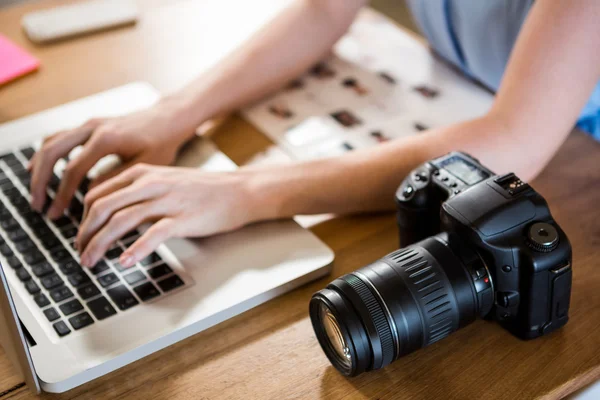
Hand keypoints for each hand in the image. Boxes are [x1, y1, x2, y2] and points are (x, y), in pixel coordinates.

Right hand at [28, 99, 197, 219]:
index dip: (63, 195)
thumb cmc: (162, 142)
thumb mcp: (145, 166)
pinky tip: (40, 169)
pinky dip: (46, 153)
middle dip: (41, 181)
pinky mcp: (90, 125)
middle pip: (52, 153)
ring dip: (39, 167)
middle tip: (37, 205)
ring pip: (51, 142)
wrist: (168, 119)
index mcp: (106, 138)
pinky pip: (59, 137)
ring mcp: (89, 124)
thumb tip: (91, 197)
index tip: (56, 215)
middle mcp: (93, 127)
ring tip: (36, 193)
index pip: (74, 170)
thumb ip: (116, 180)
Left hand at [76, 164, 260, 267]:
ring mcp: (167, 200)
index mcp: (142, 173)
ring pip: (121, 221)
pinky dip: (135, 249)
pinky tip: (124, 262)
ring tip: (91, 262)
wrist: (239, 190)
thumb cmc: (204, 189)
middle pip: (102, 207)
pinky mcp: (184, 218)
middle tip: (80, 253)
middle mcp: (150, 183)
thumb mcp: (165, 181)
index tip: (81, 236)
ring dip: (100, 244)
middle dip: (84, 233)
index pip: (97, 193)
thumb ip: (139, 192)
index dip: (82, 218)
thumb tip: (114, 213)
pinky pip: (153, 234)